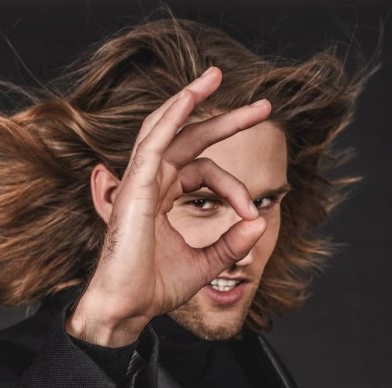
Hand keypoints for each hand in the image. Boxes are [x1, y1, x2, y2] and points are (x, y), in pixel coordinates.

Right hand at [67, 67, 269, 345]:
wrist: (128, 308)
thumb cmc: (156, 287)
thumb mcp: (206, 261)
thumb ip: (231, 241)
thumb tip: (260, 220)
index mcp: (163, 197)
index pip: (203, 171)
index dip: (234, 187)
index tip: (251, 212)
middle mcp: (151, 183)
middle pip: (189, 139)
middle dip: (225, 120)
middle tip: (263, 106)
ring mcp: (140, 182)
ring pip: (167, 129)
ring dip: (193, 101)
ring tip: (217, 76)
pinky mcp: (134, 187)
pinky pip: (153, 142)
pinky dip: (172, 116)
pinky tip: (192, 94)